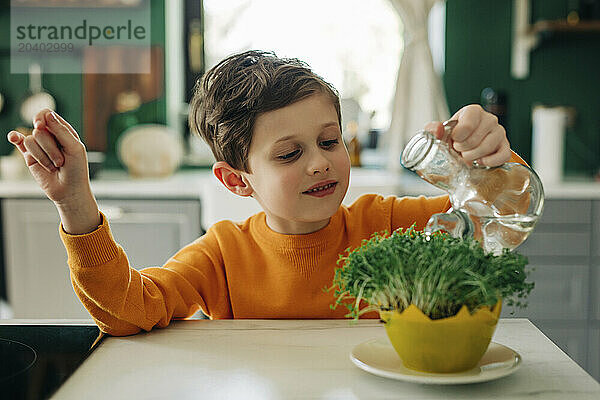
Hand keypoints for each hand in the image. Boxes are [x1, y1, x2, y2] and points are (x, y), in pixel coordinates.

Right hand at [7, 108, 99, 233]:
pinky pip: (20, 143)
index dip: (42, 117)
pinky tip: (13, 137)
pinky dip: (15, 138)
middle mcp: (50, 136)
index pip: (48, 115)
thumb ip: (61, 131)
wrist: (69, 191)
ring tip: (54, 166)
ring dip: (43, 156)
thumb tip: (47, 114)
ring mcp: (39, 146)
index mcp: (64, 131)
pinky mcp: (30, 156)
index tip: (40, 125)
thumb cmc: (77, 170)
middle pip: (38, 130)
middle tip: (61, 161)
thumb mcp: (74, 148)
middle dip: (49, 147)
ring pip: (30, 141)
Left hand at [424, 104, 510, 166]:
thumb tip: (438, 130)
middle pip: (476, 138)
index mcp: (473, 111)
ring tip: (467, 155)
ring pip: (488, 147)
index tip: (454, 140)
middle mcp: (489, 119)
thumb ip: (433, 129)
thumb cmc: (453, 139)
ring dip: (473, 156)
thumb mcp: (440, 133)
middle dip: (463, 149)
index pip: (468, 124)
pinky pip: (503, 156)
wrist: (462, 149)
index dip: (458, 137)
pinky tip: (481, 161)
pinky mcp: (505, 146)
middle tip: (459, 149)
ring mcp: (499, 132)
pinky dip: (491, 162)